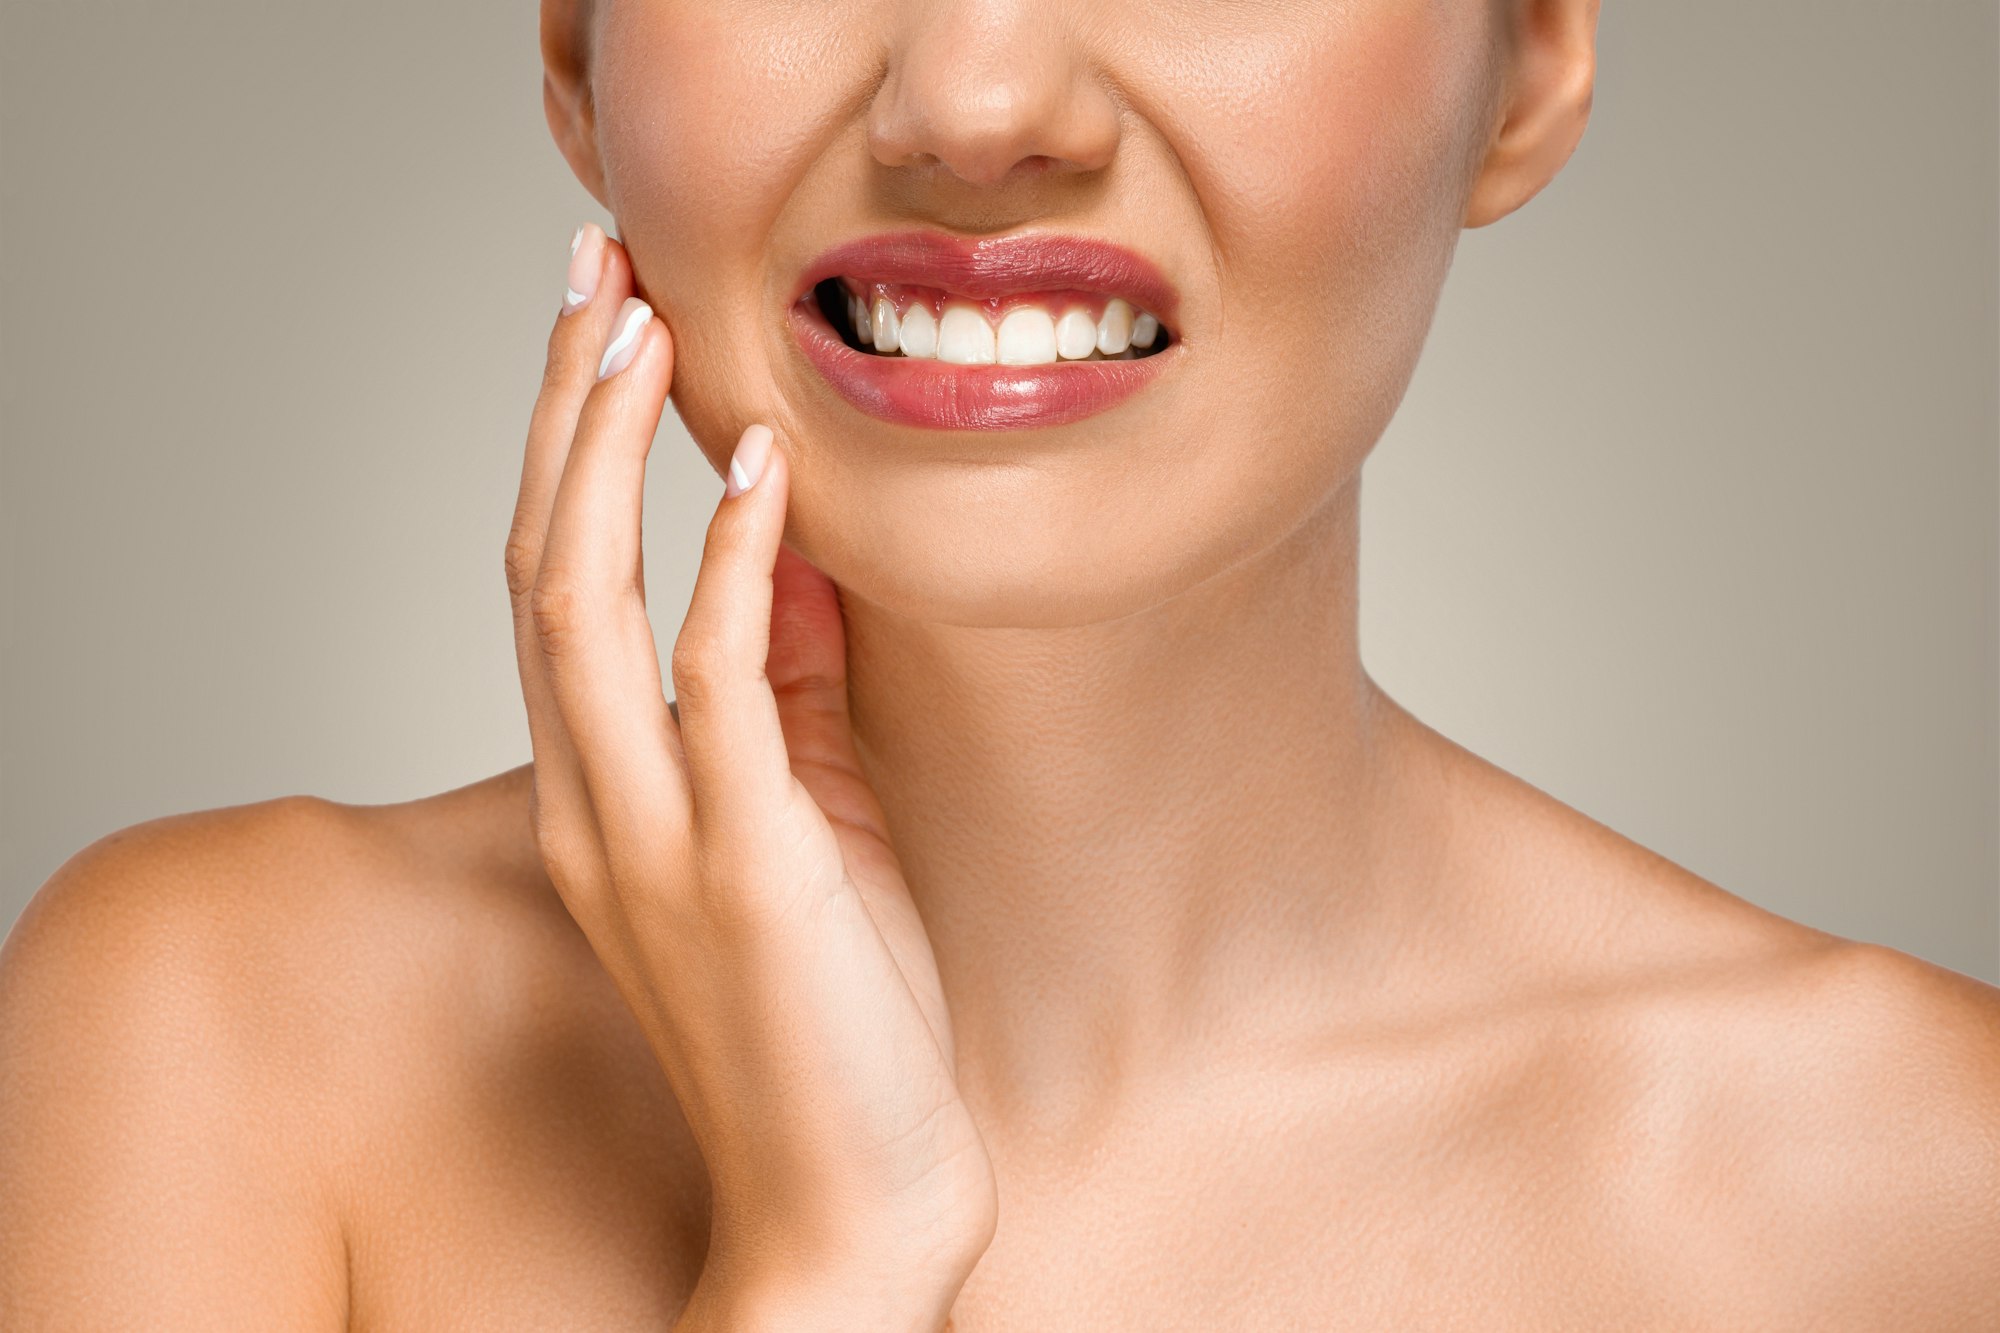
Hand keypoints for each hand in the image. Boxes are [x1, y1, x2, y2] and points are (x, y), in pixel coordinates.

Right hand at [504, 226, 996, 1325]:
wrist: (855, 1204)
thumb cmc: (838, 1015)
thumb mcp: (813, 819)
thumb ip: (791, 688)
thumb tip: (801, 544)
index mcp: (603, 793)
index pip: (553, 586)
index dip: (566, 448)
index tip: (600, 329)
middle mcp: (595, 804)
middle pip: (537, 565)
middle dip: (562, 410)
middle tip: (589, 272)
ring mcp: (652, 837)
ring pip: (583, 608)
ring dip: (609, 453)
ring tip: (643, 324)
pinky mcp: (740, 870)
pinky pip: (716, 690)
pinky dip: (735, 572)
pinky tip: (762, 476)